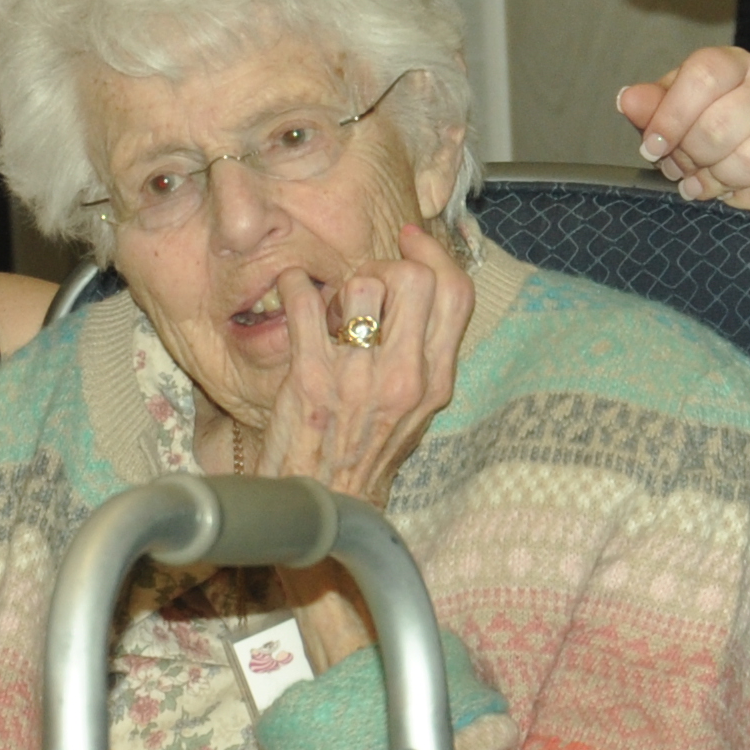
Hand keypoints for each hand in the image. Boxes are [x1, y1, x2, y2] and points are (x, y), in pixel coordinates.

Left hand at [257, 220, 475, 506]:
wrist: (328, 509)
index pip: (456, 293)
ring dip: (338, 284)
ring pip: (363, 283)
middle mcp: (405, 377)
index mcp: (436, 380)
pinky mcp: (312, 378)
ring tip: (328, 309)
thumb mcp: (416, 409)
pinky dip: (293, 288)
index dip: (434, 253)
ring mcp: (359, 377)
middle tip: (363, 287)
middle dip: (384, 266)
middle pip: (414, 278)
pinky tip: (292, 300)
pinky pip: (305, 302)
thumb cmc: (367, 454)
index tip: (410, 241)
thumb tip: (418, 288)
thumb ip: (423, 354)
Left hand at [616, 48, 749, 207]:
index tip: (653, 147)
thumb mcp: (673, 112)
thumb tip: (627, 100)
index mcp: (732, 64)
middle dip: (691, 158)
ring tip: (706, 182)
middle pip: (721, 126)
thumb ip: (651, 108)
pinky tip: (736, 192)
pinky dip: (748, 199)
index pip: (705, 75)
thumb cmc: (707, 125)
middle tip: (681, 169)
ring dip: (718, 181)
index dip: (672, 115)